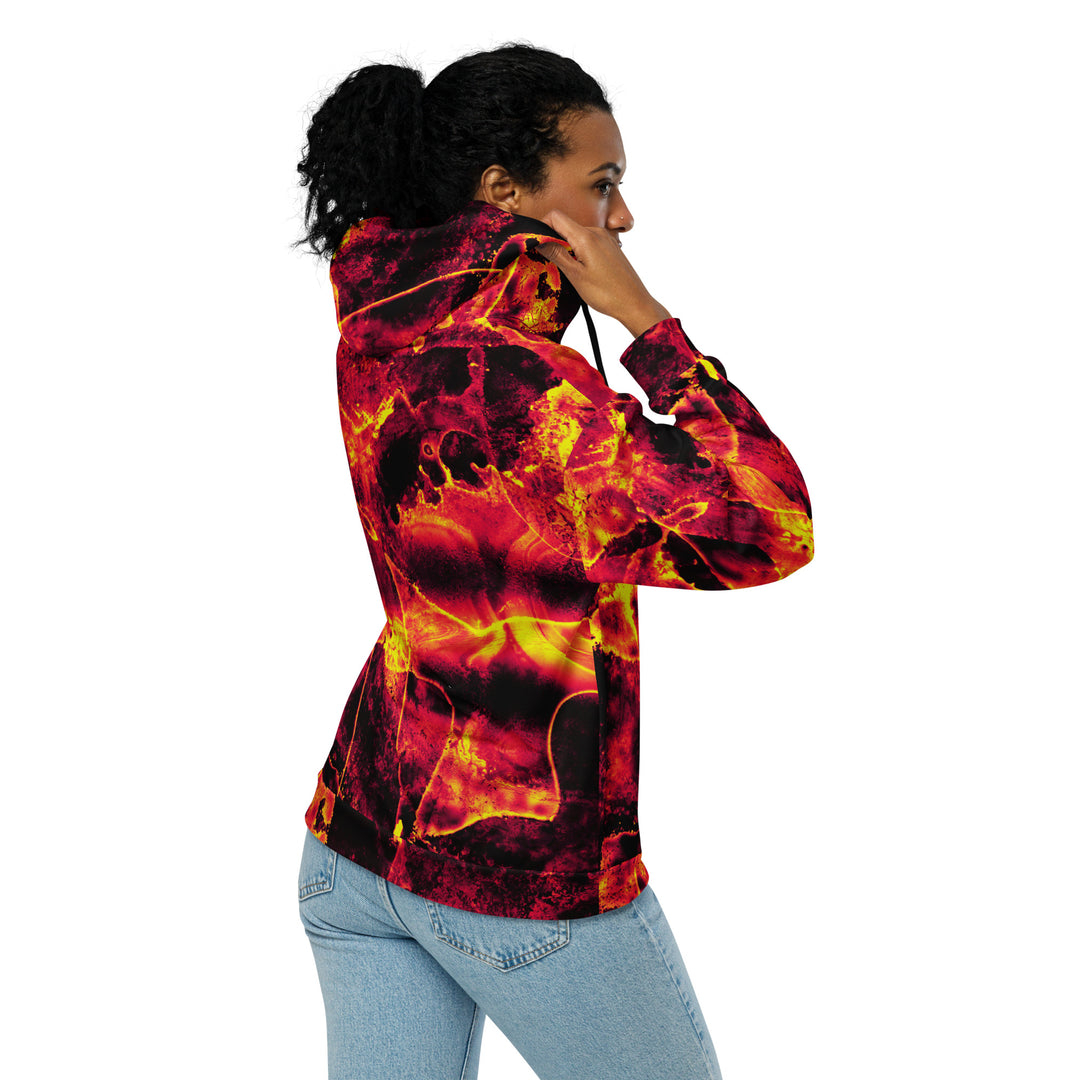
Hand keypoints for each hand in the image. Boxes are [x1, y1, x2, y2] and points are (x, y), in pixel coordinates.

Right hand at [537, 210, 671, 338]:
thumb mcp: (575, 275)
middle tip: (551, 263)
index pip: (556, 216)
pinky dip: (580, 252)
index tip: (537, 244)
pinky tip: (583, 271)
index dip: (542, 226)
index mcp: (586, 236)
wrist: (635, 304)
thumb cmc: (606, 293)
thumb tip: (538, 239)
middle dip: (554, 240)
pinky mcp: (610, 247)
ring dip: (568, 248)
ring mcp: (605, 239)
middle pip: (566, 225)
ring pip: (577, 235)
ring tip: (570, 271)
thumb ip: (556, 254)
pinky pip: (589, 242)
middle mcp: (597, 232)